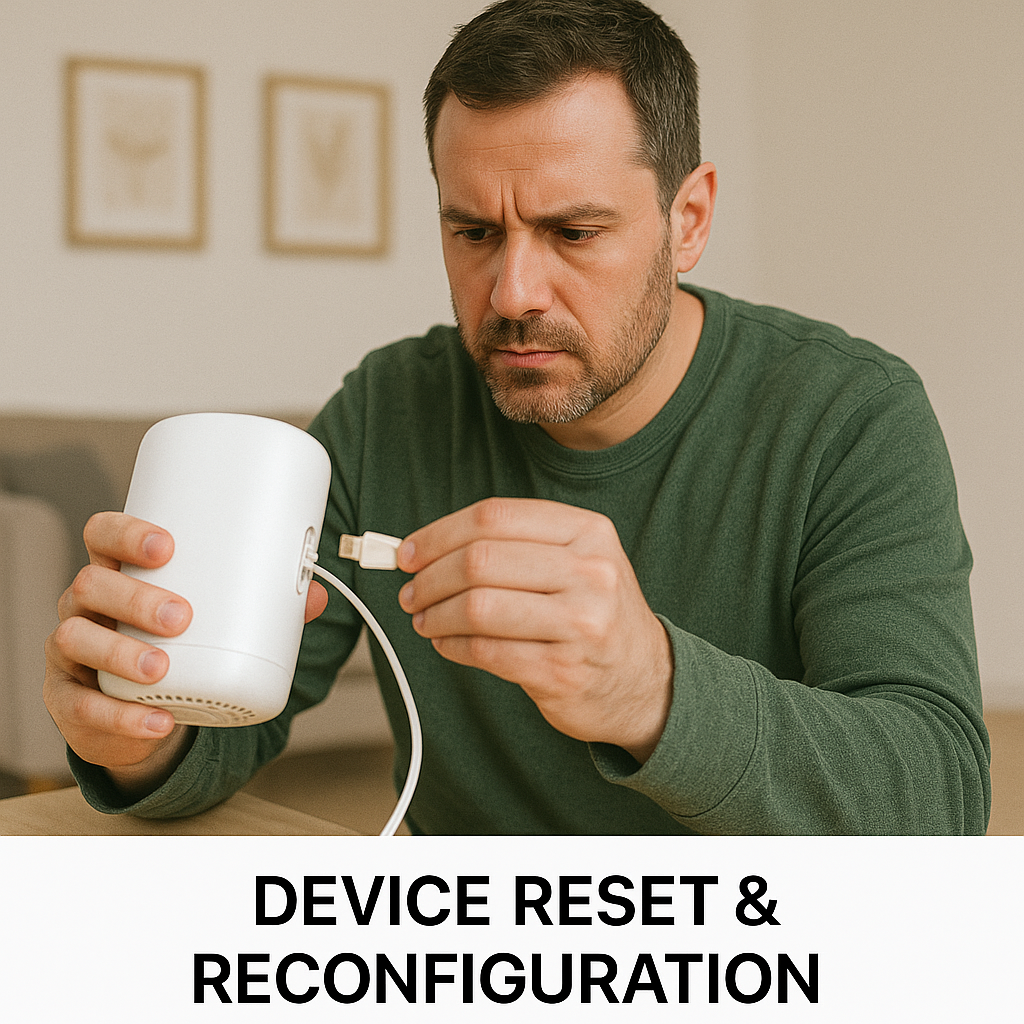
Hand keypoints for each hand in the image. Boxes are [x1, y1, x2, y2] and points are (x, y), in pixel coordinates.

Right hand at [43, 512, 327, 796]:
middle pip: (90, 584)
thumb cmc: (176, 645)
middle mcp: (86, 606)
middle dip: (134, 597)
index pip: (103, 535)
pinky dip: (122, 716)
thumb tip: (315, 595)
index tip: (166, 546)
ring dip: (120, 652)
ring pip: (76, 638)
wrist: (138, 711)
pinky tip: (156, 723)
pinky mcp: (68, 699)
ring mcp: (70, 651)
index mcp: (119, 573)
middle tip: (181, 616)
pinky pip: (82, 706)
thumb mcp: (209, 621)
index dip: (126, 534)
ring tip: (160, 668)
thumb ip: (260, 607)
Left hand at [397, 497, 672, 761]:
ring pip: (477, 607)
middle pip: (480, 560)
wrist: (646, 681)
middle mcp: (590, 571)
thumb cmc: (593, 614)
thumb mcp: (577, 560)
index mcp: (587, 531)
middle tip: (411, 592)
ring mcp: (580, 623)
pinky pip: (486, 651)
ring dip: (436, 615)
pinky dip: (453, 646)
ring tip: (425, 620)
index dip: (439, 533)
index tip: (409, 552)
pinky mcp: (562, 670)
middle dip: (430, 578)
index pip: (494, 517)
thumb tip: (424, 547)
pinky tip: (447, 643)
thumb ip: (513, 546)